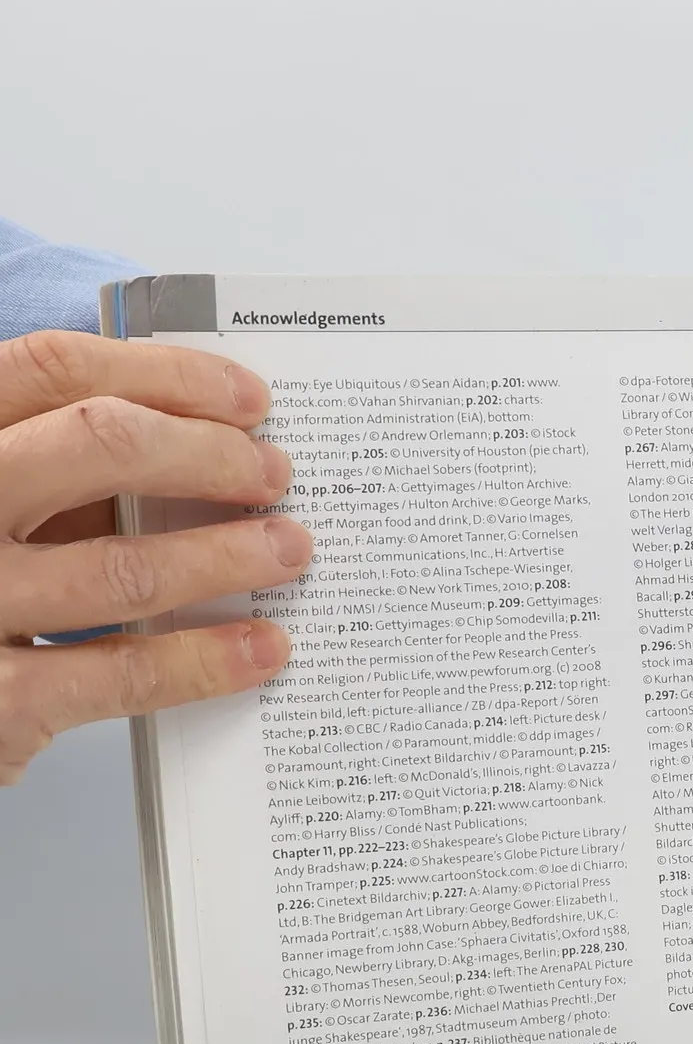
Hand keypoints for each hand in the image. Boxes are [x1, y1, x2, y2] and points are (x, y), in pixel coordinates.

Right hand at [0, 329, 307, 784]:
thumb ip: (59, 482)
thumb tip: (198, 456)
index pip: (52, 372)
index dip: (164, 377)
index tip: (246, 399)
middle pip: (96, 444)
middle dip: (209, 454)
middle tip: (274, 474)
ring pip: (122, 567)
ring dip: (226, 556)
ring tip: (289, 550)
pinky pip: (122, 671)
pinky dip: (205, 659)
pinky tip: (261, 649)